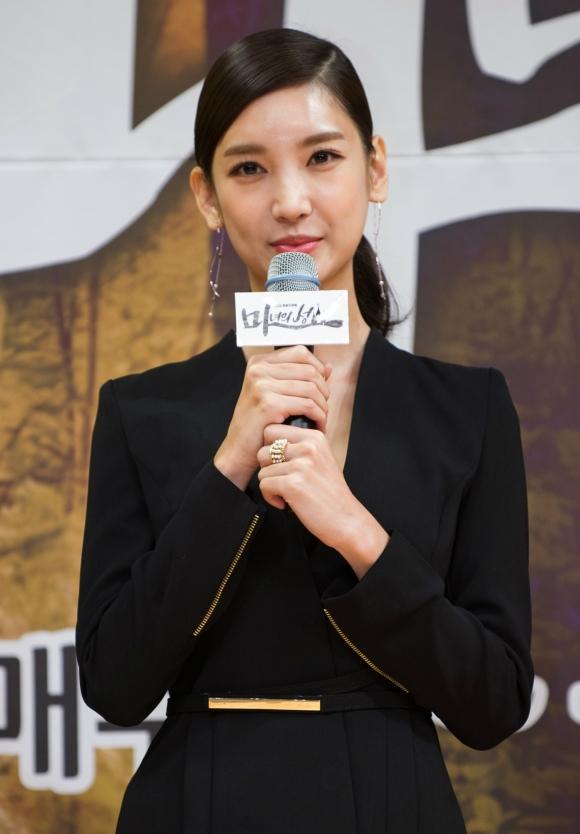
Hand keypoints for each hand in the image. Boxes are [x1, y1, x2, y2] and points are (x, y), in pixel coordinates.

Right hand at [214, 345, 331, 490]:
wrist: (238, 450)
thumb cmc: (257, 424)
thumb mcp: (276, 394)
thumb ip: (300, 379)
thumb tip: (329, 367)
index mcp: (259, 363)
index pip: (301, 353)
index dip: (318, 369)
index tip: (321, 387)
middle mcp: (258, 370)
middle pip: (309, 370)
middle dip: (323, 390)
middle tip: (323, 407)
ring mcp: (262, 385)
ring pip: (312, 388)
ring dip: (323, 405)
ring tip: (321, 418)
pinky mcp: (269, 404)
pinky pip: (308, 405)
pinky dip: (319, 416)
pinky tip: (318, 425)